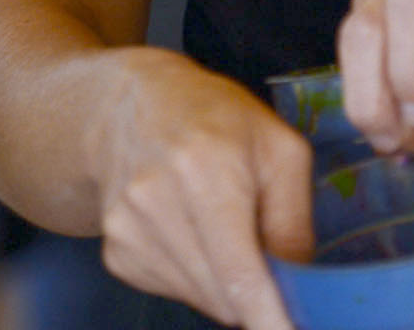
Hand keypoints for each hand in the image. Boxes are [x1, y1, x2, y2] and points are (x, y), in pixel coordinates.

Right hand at [92, 47, 313, 327]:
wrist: (129, 105)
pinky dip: (195, 277)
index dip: (268, 317)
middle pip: (223, 296)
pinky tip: (190, 231)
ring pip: (202, 300)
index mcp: (203, 167)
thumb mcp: (279, 148)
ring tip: (221, 227)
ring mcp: (127, 229)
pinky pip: (174, 291)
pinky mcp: (116, 252)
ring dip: (225, 285)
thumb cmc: (215, 119)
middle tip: (262, 249)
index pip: (238, 272)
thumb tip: (297, 291)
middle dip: (256, 292)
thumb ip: (295, 221)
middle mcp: (153, 200)